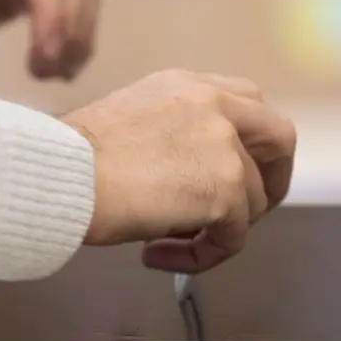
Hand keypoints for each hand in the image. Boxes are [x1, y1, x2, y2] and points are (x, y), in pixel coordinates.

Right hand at [61, 70, 295, 272]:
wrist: (62, 174)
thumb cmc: (72, 158)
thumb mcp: (132, 122)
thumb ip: (174, 136)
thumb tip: (189, 178)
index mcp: (189, 85)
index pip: (246, 103)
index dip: (248, 144)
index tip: (233, 172)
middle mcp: (215, 104)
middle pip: (278, 138)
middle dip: (272, 179)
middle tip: (245, 213)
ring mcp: (226, 145)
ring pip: (254, 201)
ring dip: (219, 229)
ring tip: (170, 240)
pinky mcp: (227, 188)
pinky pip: (233, 237)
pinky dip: (203, 255)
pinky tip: (159, 254)